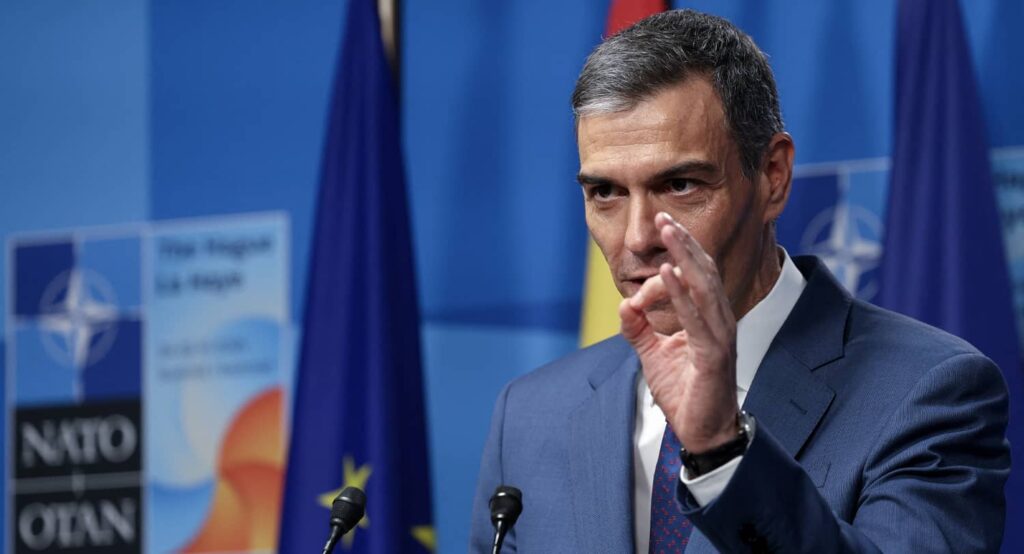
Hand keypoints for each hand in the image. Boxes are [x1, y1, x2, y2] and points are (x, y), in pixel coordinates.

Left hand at [619, 212, 738, 453]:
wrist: (702, 433)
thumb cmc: (685, 393)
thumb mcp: (653, 355)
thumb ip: (638, 329)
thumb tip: (624, 305)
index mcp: (708, 319)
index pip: (694, 277)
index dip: (675, 258)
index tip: (654, 246)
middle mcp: (719, 322)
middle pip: (704, 271)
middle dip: (684, 242)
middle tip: (664, 216)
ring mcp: (719, 337)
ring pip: (704, 286)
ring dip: (685, 256)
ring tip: (669, 231)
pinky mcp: (714, 356)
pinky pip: (696, 318)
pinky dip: (681, 293)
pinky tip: (668, 273)